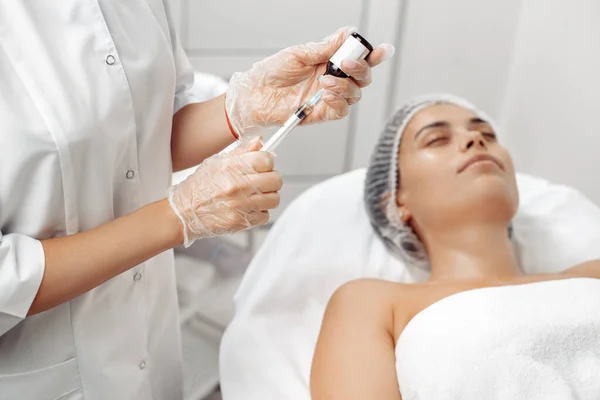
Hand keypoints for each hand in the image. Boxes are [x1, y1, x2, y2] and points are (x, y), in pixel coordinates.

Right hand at [168, 137, 281, 246]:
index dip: (267, 162)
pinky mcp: (242, 222)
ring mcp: (240, 205)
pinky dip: (259, 213)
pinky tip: (248, 208)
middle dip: (271, 179)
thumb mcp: (216, 162)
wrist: (183, 213)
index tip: (263, 166)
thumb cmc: (198, 188)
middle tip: (262, 181)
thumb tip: (260, 142)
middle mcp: (237, 185)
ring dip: (268, 197)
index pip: (266, 159)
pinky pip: (265, 215)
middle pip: (276, 180)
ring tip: (255, 196)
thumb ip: (241, 152)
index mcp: (231, 167)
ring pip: (274, 199)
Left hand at [225, 26, 394, 135]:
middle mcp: (332, 79)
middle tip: (345, 64)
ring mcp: (328, 97)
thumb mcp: (298, 53)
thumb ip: (325, 48)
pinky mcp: (322, 113)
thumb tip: (348, 35)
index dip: (372, 55)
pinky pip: (342, 110)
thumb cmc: (271, 73)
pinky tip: (326, 94)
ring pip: (355, 94)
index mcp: (328, 62)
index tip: (381, 51)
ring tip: (326, 81)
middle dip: (360, 69)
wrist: (255, 95)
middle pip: (362, 77)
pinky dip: (339, 101)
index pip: (356, 58)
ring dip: (346, 86)